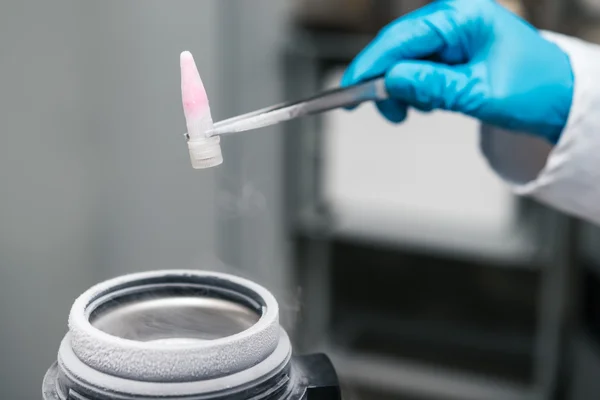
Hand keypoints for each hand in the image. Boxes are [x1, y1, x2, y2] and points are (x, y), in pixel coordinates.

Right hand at [341, 0, 573, 143]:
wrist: (560, 100)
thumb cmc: (535, 89)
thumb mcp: (480, 93)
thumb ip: (433, 85)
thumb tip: (391, 82)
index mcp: (463, 16)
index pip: (403, 37)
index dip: (371, 64)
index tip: (350, 89)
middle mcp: (453, 19)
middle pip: (397, 46)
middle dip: (384, 81)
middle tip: (381, 112)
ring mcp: (450, 35)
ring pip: (403, 60)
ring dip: (398, 89)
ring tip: (409, 114)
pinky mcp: (449, 52)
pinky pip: (417, 68)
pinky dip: (412, 90)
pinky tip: (422, 104)